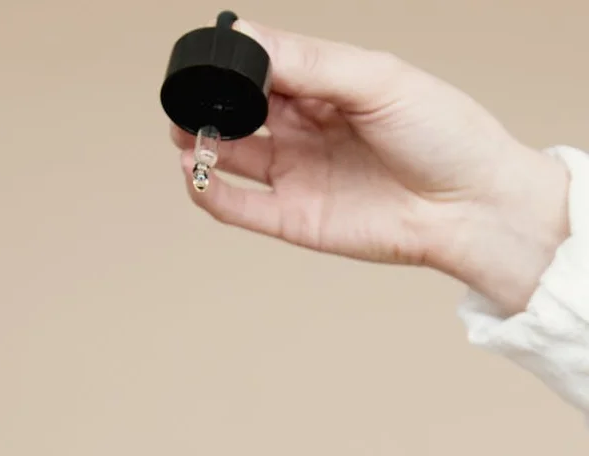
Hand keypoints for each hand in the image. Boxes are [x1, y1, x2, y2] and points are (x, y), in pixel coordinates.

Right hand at [171, 20, 568, 314]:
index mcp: (326, 86)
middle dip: (207, 101)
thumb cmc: (443, 136)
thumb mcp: (378, 80)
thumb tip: (248, 38)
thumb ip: (312, 62)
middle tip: (189, 98)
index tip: (216, 56)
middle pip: (238, 110)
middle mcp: (305, 129)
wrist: (469, 207)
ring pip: (229, 155)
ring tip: (184, 133)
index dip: (234, 61)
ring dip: (197, 142)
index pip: (264, 66)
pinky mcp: (293, 219)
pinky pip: (238, 206)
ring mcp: (296, 174)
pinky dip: (208, 192)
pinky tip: (193, 171)